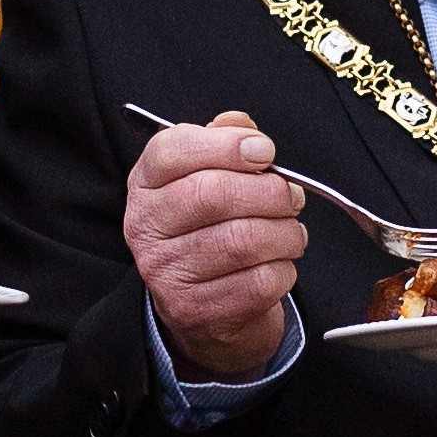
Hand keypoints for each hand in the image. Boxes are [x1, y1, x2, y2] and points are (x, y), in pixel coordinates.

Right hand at [127, 110, 307, 378]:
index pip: (171, 150)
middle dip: (269, 191)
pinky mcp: (196, 310)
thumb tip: (242, 125)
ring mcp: (166, 274)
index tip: (264, 151)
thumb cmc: (211, 229)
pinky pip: (260, 281)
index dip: (226, 144)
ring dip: (285, 233)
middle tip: (291, 196)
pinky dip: (284, 269)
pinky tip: (279, 263)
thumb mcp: (208, 177)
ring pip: (243, 240)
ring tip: (291, 232)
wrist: (204, 308)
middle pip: (213, 194)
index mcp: (145, 185)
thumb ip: (223, 143)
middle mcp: (145, 228)